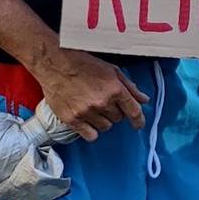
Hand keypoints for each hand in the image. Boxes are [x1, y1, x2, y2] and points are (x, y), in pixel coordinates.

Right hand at [32, 49, 148, 141]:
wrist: (55, 64)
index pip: (134, 112)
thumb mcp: (112, 70)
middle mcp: (102, 102)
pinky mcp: (72, 119)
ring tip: (94, 109)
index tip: (138, 124)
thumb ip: (129, 86)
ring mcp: (86, 112)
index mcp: (115, 89)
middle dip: (115, 112)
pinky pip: (90, 136)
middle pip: (118, 119)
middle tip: (105, 102)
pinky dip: (91, 131)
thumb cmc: (83, 63)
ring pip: (105, 127)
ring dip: (103, 120)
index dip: (139, 120)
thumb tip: (144, 99)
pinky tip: (88, 122)